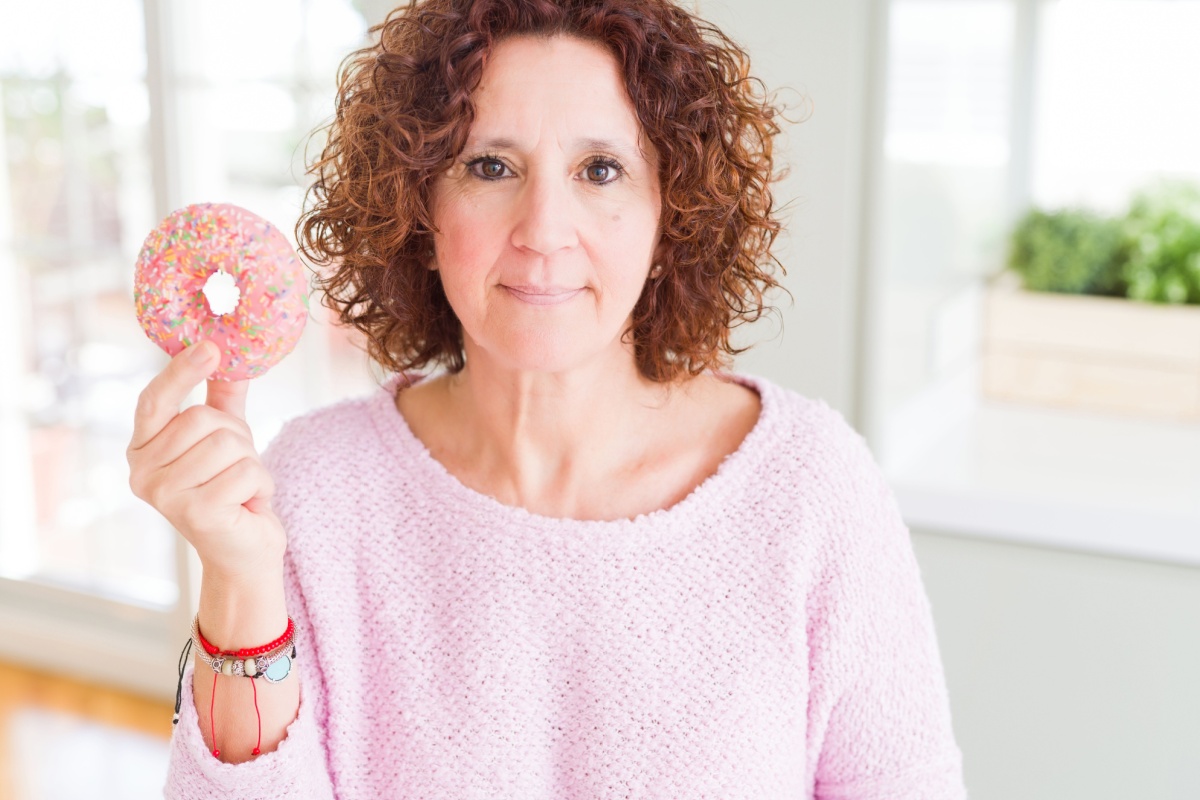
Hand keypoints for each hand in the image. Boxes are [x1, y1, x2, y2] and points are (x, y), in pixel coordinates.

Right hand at [127, 340, 284, 582]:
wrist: (244, 552)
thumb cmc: (231, 490)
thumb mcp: (225, 438)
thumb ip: (220, 398)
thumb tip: (226, 350)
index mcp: (142, 449)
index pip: (154, 401)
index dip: (180, 371)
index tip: (210, 346)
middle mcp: (142, 473)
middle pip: (201, 419)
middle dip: (236, 436)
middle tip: (237, 465)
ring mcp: (166, 496)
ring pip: (227, 444)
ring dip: (251, 463)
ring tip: (242, 487)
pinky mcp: (198, 514)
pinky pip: (246, 471)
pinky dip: (261, 484)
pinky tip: (250, 504)